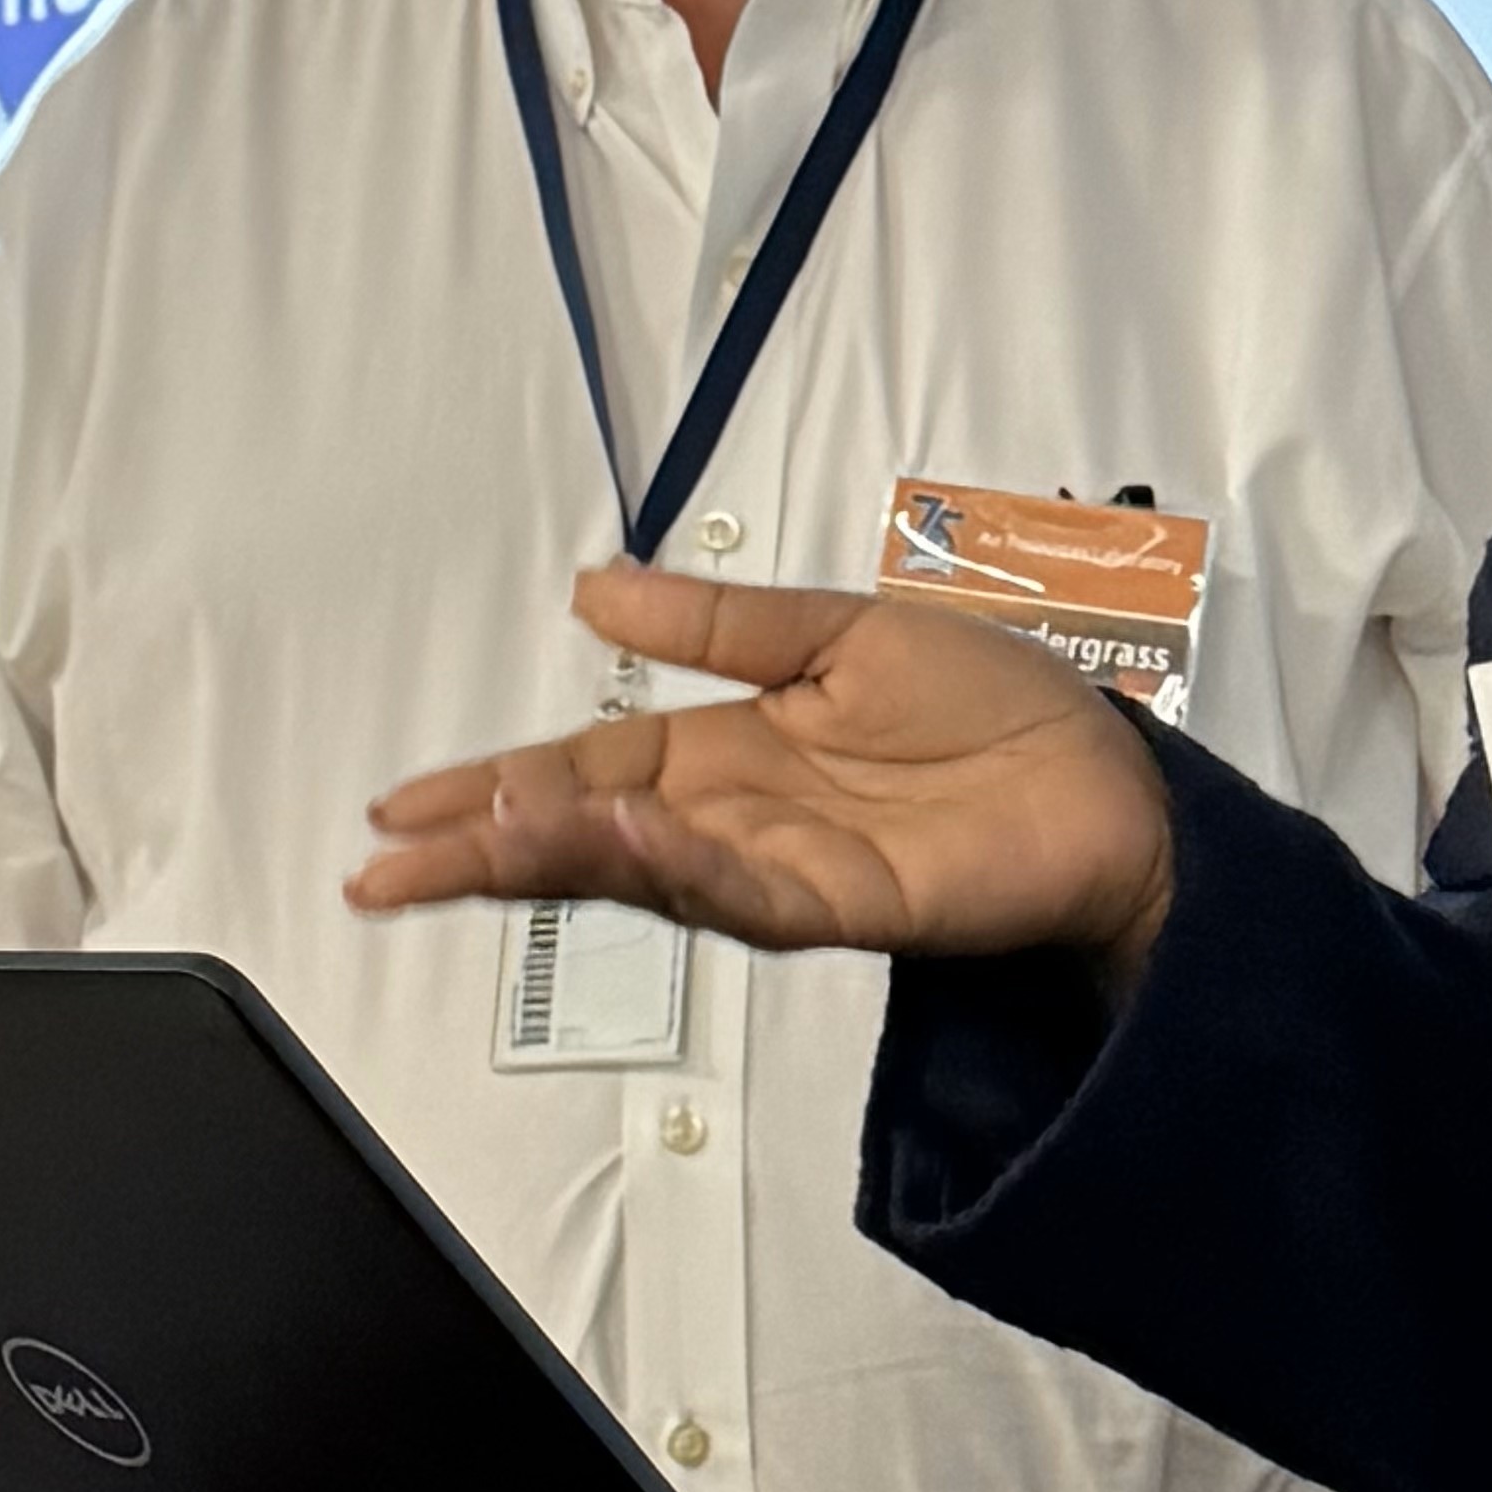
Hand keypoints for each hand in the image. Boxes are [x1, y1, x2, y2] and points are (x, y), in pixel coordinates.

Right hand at [349, 560, 1178, 974]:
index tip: (397, 810)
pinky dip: (685, 866)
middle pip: (588, 836)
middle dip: (485, 850)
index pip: (582, 771)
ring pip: (648, 872)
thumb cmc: (993, 709)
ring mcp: (787, 869)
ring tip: (479, 840)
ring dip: (561, 857)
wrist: (1108, 779)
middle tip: (383, 869)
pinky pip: (748, 892)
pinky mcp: (850, 904)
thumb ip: (721, 620)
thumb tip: (594, 586)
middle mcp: (740, 819)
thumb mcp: (839, 631)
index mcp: (729, 750)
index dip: (493, 787)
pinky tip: (629, 837)